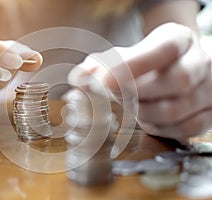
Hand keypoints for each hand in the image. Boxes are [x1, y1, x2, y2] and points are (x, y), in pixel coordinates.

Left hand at [68, 23, 211, 141]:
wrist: (177, 67)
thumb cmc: (147, 62)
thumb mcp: (126, 54)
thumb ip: (102, 64)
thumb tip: (81, 78)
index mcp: (179, 40)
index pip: (163, 49)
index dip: (133, 66)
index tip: (104, 81)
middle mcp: (200, 62)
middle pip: (175, 81)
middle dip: (137, 94)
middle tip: (114, 97)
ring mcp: (208, 90)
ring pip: (176, 109)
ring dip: (144, 114)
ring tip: (129, 108)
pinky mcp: (210, 114)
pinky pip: (185, 128)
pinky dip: (160, 128)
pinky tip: (147, 120)